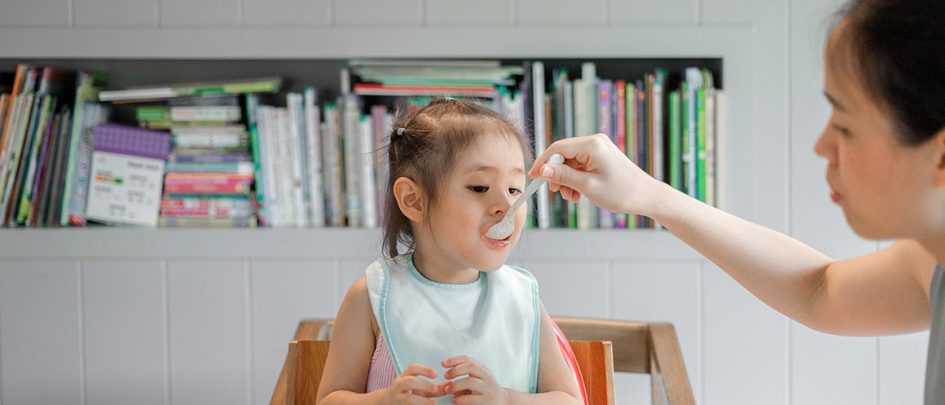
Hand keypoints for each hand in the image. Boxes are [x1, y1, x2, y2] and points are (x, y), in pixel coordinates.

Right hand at [383, 363, 448, 404]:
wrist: (387, 402)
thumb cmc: (407, 393)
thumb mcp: (419, 387)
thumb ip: (435, 387)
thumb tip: (451, 385)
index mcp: (404, 376)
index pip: (412, 368)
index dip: (424, 370)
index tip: (436, 374)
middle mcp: (398, 386)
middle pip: (408, 382)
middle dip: (422, 384)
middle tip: (435, 389)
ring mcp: (397, 398)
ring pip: (407, 398)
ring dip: (421, 401)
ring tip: (433, 403)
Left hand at [442, 356, 509, 404]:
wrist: (502, 401)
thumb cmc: (485, 388)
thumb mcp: (477, 377)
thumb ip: (464, 373)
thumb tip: (446, 374)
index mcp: (482, 369)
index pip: (468, 360)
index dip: (454, 360)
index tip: (443, 363)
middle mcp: (486, 377)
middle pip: (471, 367)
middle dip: (455, 370)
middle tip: (446, 376)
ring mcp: (487, 389)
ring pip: (471, 382)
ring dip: (456, 385)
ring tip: (448, 390)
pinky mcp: (486, 402)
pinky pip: (472, 399)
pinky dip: (460, 399)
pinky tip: (454, 400)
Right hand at [528, 133, 666, 216]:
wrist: (647, 196)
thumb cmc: (622, 192)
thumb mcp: (588, 186)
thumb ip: (563, 176)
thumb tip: (543, 170)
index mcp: (591, 145)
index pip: (557, 149)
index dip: (542, 163)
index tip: (533, 177)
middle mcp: (594, 142)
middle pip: (563, 154)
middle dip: (556, 174)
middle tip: (556, 192)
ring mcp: (599, 148)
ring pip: (571, 162)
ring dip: (566, 179)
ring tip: (571, 196)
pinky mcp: (601, 156)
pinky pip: (581, 165)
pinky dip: (576, 179)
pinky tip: (578, 193)